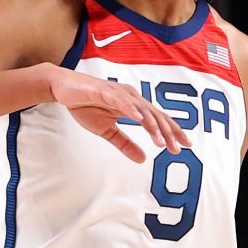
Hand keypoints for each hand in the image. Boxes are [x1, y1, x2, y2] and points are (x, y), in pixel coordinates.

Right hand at [46, 67, 188, 163]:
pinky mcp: (104, 90)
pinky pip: (121, 100)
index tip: (184, 146)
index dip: (172, 132)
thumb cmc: (85, 105)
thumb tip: (143, 159)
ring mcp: (119, 93)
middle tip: (177, 149)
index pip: (158, 120)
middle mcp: (131, 97)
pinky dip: (131, 109)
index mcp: (134, 106)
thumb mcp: (107, 130)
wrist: (63, 88)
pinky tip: (140, 119)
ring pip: (142, 109)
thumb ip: (125, 143)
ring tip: (161, 142)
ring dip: (153, 125)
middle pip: (155, 115)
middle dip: (168, 132)